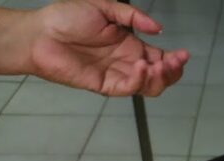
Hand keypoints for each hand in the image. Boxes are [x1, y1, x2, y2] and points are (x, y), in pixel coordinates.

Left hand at [27, 0, 187, 96]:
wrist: (40, 33)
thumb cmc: (65, 17)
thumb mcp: (104, 7)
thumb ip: (131, 16)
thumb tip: (157, 29)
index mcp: (130, 45)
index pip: (160, 58)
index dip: (175, 60)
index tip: (184, 54)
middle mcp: (127, 63)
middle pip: (160, 76)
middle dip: (173, 71)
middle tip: (176, 61)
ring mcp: (117, 75)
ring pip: (150, 87)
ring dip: (160, 78)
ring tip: (158, 66)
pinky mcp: (106, 85)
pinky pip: (129, 88)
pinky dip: (140, 80)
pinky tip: (141, 67)